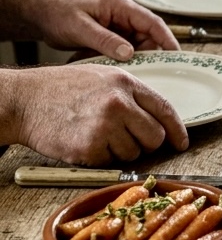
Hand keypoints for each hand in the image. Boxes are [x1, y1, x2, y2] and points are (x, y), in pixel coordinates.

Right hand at [8, 64, 188, 165]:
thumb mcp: (101, 77)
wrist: (23, 100)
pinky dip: (100, 158)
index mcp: (125, 83)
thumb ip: (131, 94)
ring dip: (120, 151)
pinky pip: (110, 162)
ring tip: (97, 134)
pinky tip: (84, 142)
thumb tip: (158, 117)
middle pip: (154, 137)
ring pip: (133, 153)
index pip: (165, 109)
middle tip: (128, 139)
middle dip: (146, 144)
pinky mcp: (89, 147)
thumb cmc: (59, 89)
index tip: (181, 142)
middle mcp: (119, 103)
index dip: (177, 130)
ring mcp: (105, 125)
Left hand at [31, 0, 178, 60]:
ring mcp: (120, 29)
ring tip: (129, 74)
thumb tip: (129, 53)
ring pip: (139, 48)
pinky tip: (116, 71)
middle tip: (150, 73)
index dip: (167, 39)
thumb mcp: (81, 27)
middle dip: (151, 55)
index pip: (153, 23)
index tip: (176, 56)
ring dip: (135, 61)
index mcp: (121, 7)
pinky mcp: (113, 40)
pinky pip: (126, 53)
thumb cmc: (58, 13)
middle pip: (149, 38)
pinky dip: (123, 63)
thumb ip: (105, 40)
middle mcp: (124, 17)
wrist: (41, 16)